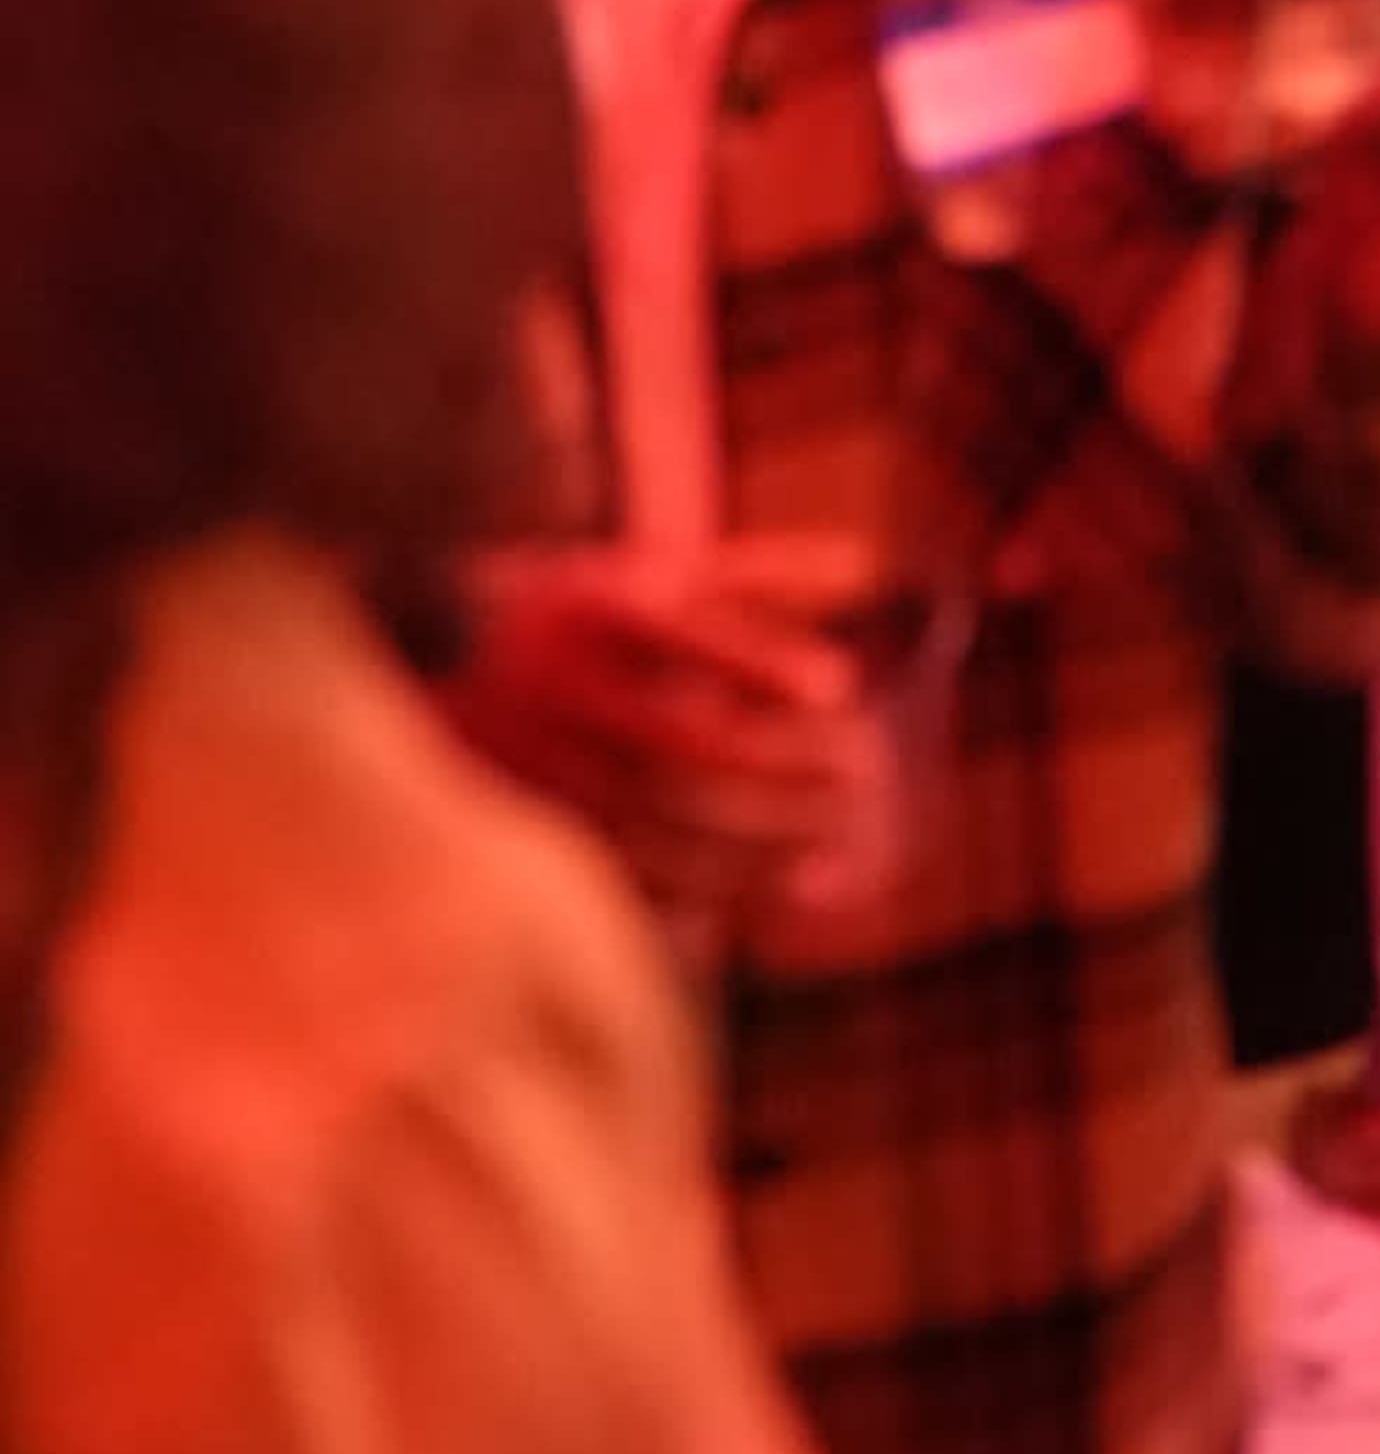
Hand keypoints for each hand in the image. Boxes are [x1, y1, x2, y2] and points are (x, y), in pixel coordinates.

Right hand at [446, 535, 882, 925]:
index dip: (761, 661)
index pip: (683, 635)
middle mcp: (559, 692)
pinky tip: (781, 891)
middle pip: (679, 741)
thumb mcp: (659, 575)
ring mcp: (541, 771)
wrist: (434, 680)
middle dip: (780, 764)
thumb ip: (764, 571)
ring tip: (843, 837)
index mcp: (594, 613)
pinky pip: (628, 877)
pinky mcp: (538, 838)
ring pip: (658, 821)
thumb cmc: (586, 618)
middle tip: (869, 770)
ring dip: (761, 838)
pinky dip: (710, 892)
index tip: (841, 685)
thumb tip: (872, 561)